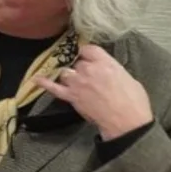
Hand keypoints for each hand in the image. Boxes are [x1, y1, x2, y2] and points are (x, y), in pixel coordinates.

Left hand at [33, 44, 152, 140]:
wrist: (126, 122)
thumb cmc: (134, 102)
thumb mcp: (129, 78)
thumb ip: (113, 70)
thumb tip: (107, 70)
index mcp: (106, 63)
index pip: (89, 49)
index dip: (88, 53)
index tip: (88, 57)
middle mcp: (89, 70)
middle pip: (78, 62)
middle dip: (82, 69)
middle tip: (89, 78)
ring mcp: (78, 83)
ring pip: (66, 73)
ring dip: (70, 77)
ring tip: (77, 83)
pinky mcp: (71, 96)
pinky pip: (54, 88)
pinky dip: (44, 83)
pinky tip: (37, 79)